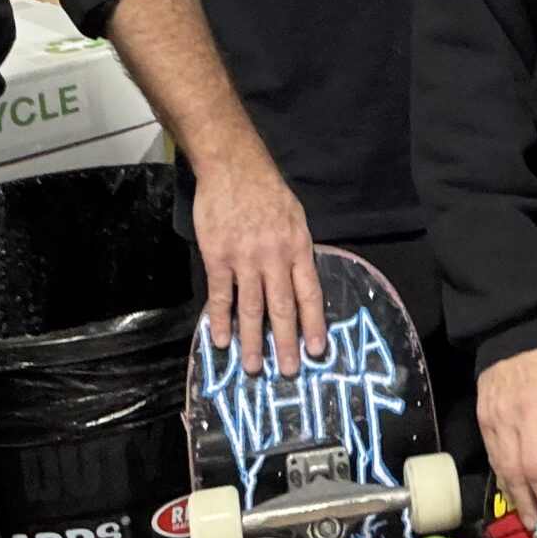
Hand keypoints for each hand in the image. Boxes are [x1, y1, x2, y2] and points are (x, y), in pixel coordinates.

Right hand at [192, 146, 324, 376]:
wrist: (232, 167)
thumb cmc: (267, 191)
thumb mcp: (295, 217)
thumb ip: (298, 251)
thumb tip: (302, 283)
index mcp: (298, 248)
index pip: (310, 294)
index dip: (314, 324)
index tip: (318, 350)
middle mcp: (274, 257)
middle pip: (283, 308)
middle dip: (287, 343)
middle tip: (289, 371)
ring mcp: (245, 259)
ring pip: (252, 308)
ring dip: (253, 341)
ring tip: (254, 367)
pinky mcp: (218, 257)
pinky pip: (221, 295)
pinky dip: (221, 320)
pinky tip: (221, 341)